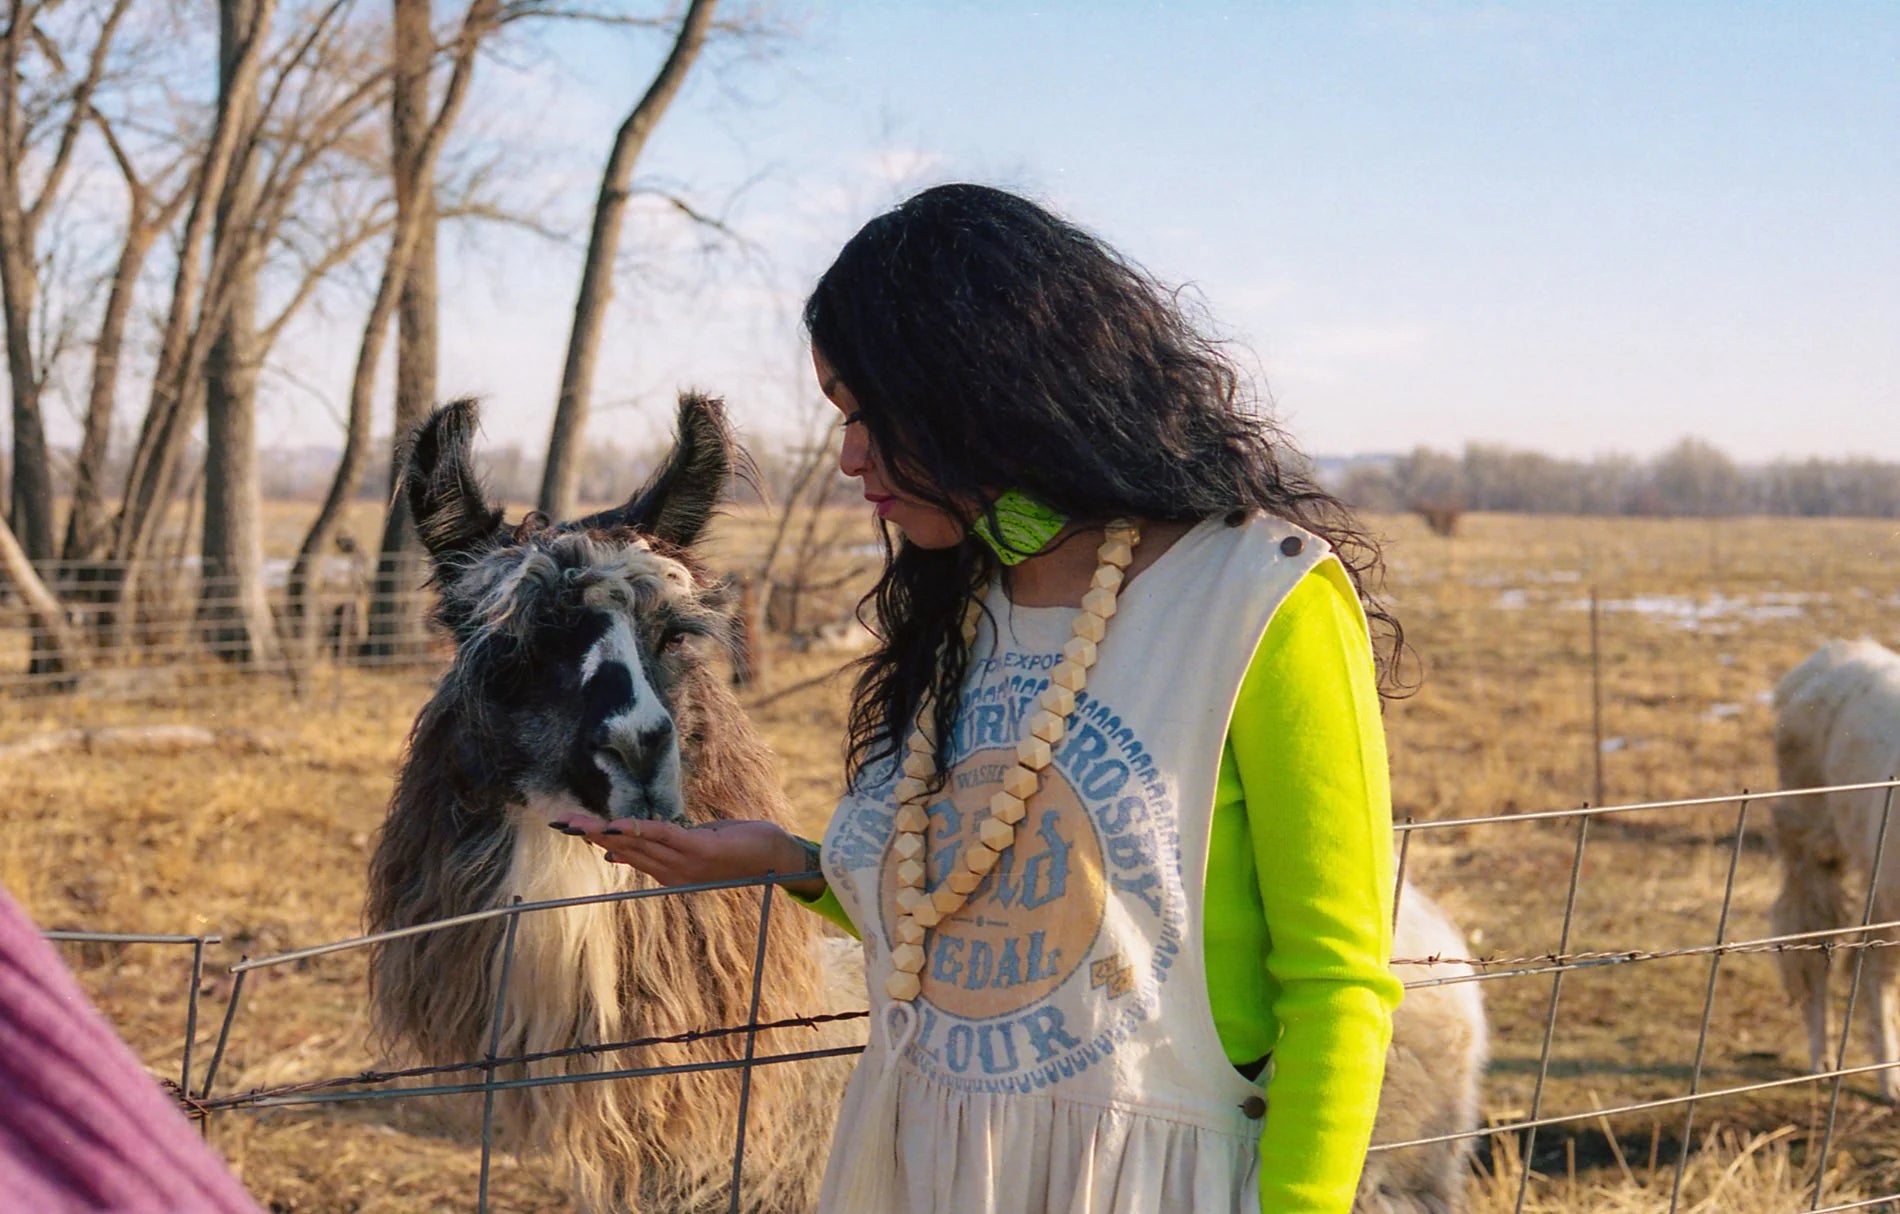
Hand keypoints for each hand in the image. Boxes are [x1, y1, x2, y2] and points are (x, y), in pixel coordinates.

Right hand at [548, 813, 822, 896]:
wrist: (777, 857)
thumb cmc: (738, 848)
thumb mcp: (694, 846)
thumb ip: (660, 846)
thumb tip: (618, 849)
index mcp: (669, 870)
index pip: (625, 852)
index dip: (596, 839)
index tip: (568, 827)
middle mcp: (672, 872)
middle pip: (624, 849)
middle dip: (591, 834)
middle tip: (561, 821)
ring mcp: (685, 864)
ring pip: (638, 844)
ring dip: (606, 831)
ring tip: (578, 823)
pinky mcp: (700, 852)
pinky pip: (663, 838)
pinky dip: (639, 831)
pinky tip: (618, 825)